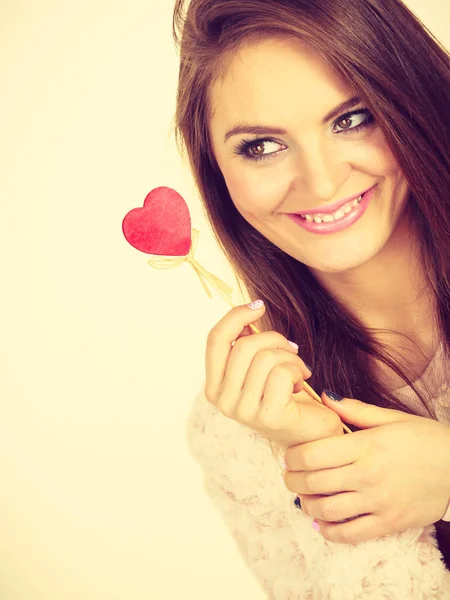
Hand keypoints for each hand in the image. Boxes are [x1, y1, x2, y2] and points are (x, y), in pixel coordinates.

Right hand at [204, 301, 342, 446]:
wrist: (311, 431)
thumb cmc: (285, 394)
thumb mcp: (260, 365)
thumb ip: (247, 341)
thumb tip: (249, 310)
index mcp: (215, 386)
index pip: (215, 340)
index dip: (236, 316)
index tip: (258, 306)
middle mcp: (222, 400)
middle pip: (243, 346)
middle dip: (273, 338)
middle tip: (291, 349)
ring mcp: (242, 411)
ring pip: (264, 357)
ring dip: (289, 356)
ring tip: (297, 368)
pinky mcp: (267, 416)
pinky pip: (281, 373)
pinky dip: (297, 369)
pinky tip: (301, 381)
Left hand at [283, 393, 449, 543]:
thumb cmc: (426, 439)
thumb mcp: (392, 418)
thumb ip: (356, 410)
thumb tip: (326, 398)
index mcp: (367, 446)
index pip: (314, 453)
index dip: (293, 457)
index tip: (288, 457)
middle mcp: (369, 475)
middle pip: (314, 482)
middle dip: (293, 481)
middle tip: (289, 477)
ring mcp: (378, 502)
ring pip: (327, 509)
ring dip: (306, 505)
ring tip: (302, 497)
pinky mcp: (389, 523)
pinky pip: (351, 533)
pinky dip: (329, 530)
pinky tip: (321, 521)